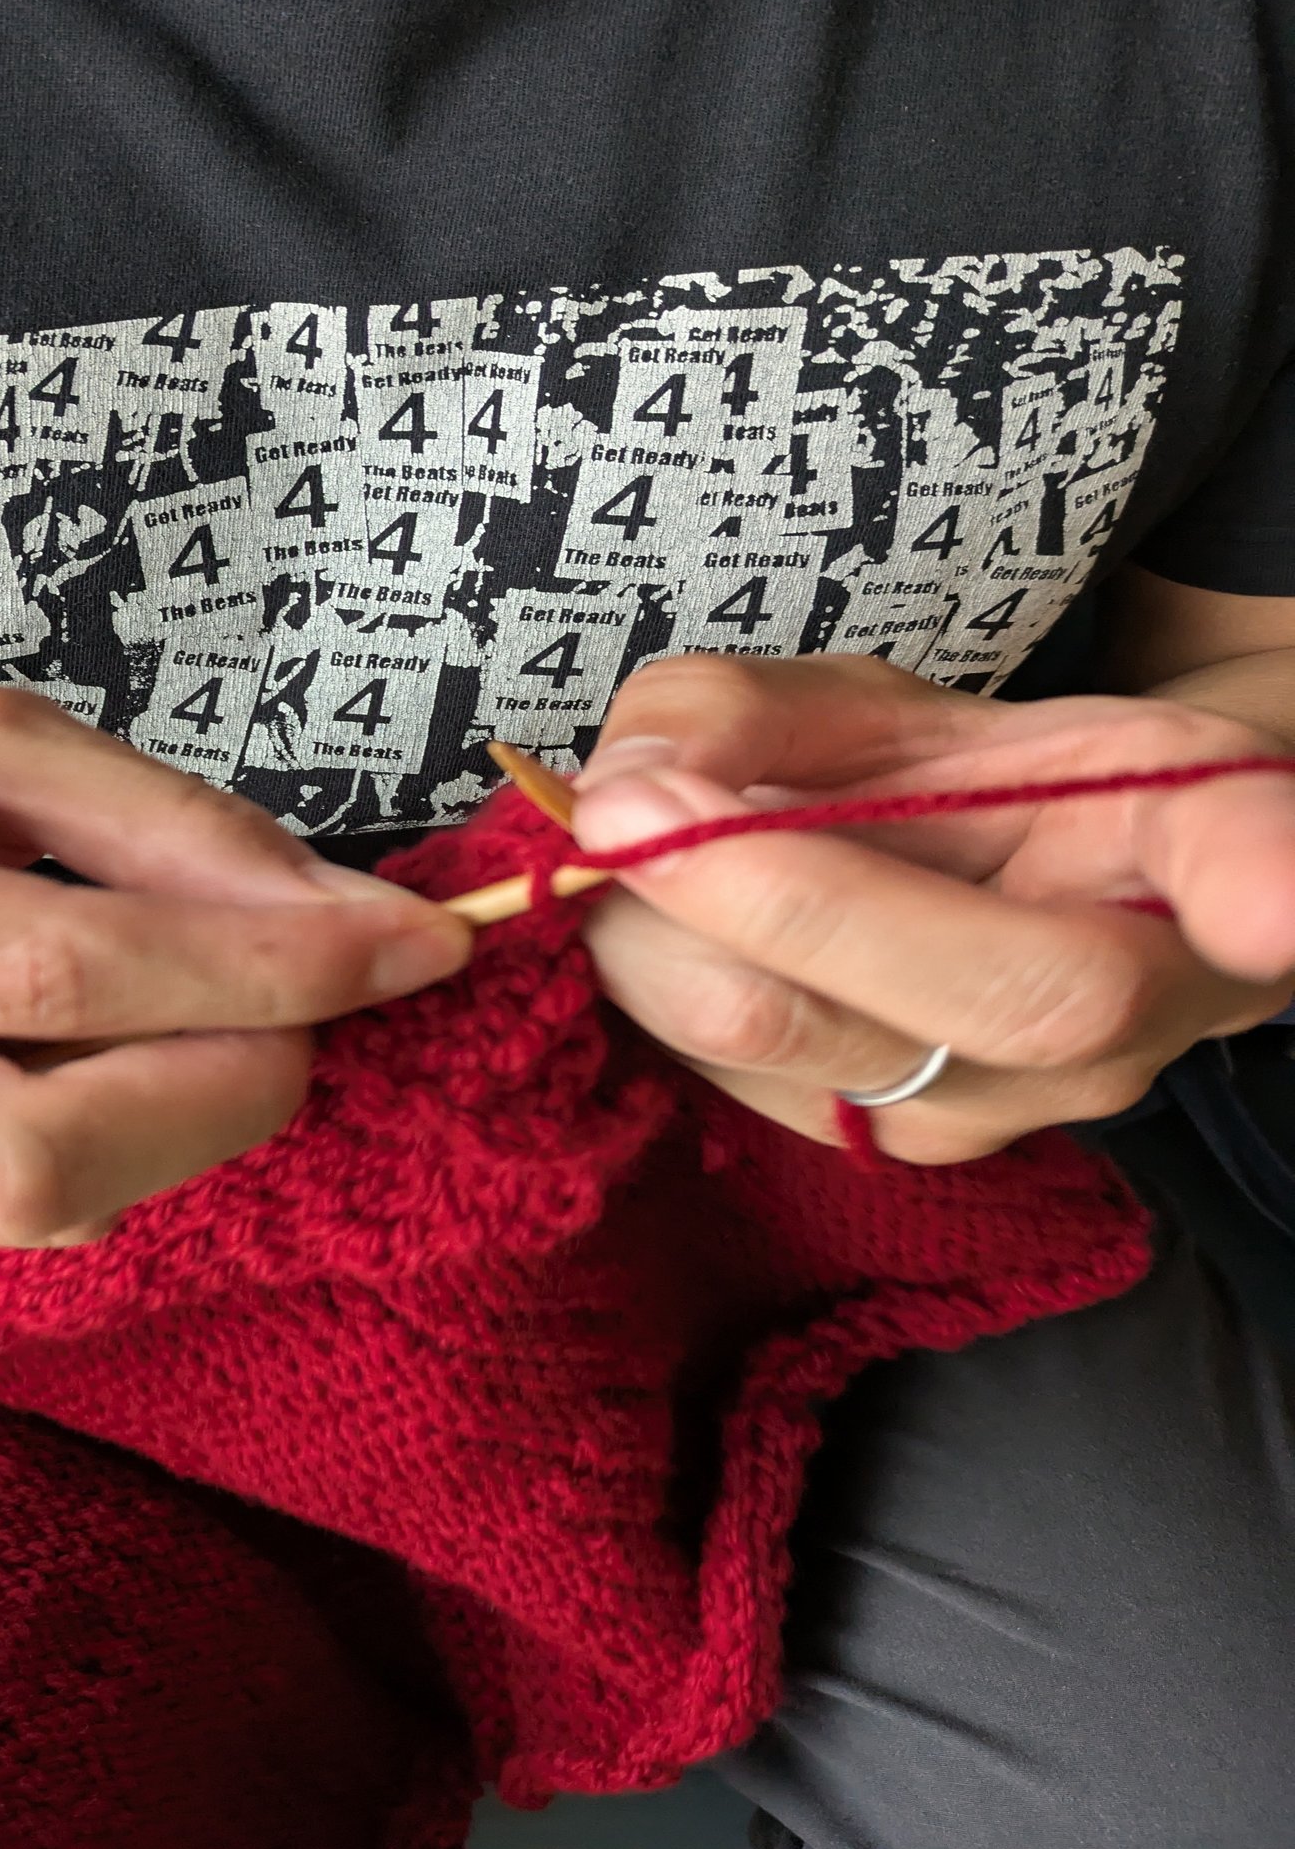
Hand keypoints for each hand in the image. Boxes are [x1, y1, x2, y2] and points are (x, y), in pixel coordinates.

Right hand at [0, 684, 470, 1246]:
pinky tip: (44, 1063)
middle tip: (311, 1017)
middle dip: (219, 1096)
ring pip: (4, 1215)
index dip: (247, 972)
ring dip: (154, 1123)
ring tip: (180, 1019)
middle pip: (16, 1161)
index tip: (403, 950)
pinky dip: (60, 1144)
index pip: (31, 968)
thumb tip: (329, 914)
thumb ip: (142, 819)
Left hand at [571, 654, 1294, 1160]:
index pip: (1247, 862)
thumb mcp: (874, 700)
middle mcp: (1140, 1007)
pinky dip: (663, 997)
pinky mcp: (900, 1149)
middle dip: (765, 897)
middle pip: (984, 997)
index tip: (1260, 904)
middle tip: (618, 809)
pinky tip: (661, 923)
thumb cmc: (957, 777)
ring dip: (668, 948)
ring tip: (624, 847)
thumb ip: (749, 710)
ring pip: (819, 1057)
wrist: (964, 901)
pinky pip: (749, 1087)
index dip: (1263, 877)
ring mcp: (1020, 1103)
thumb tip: (629, 773)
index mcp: (1194, 842)